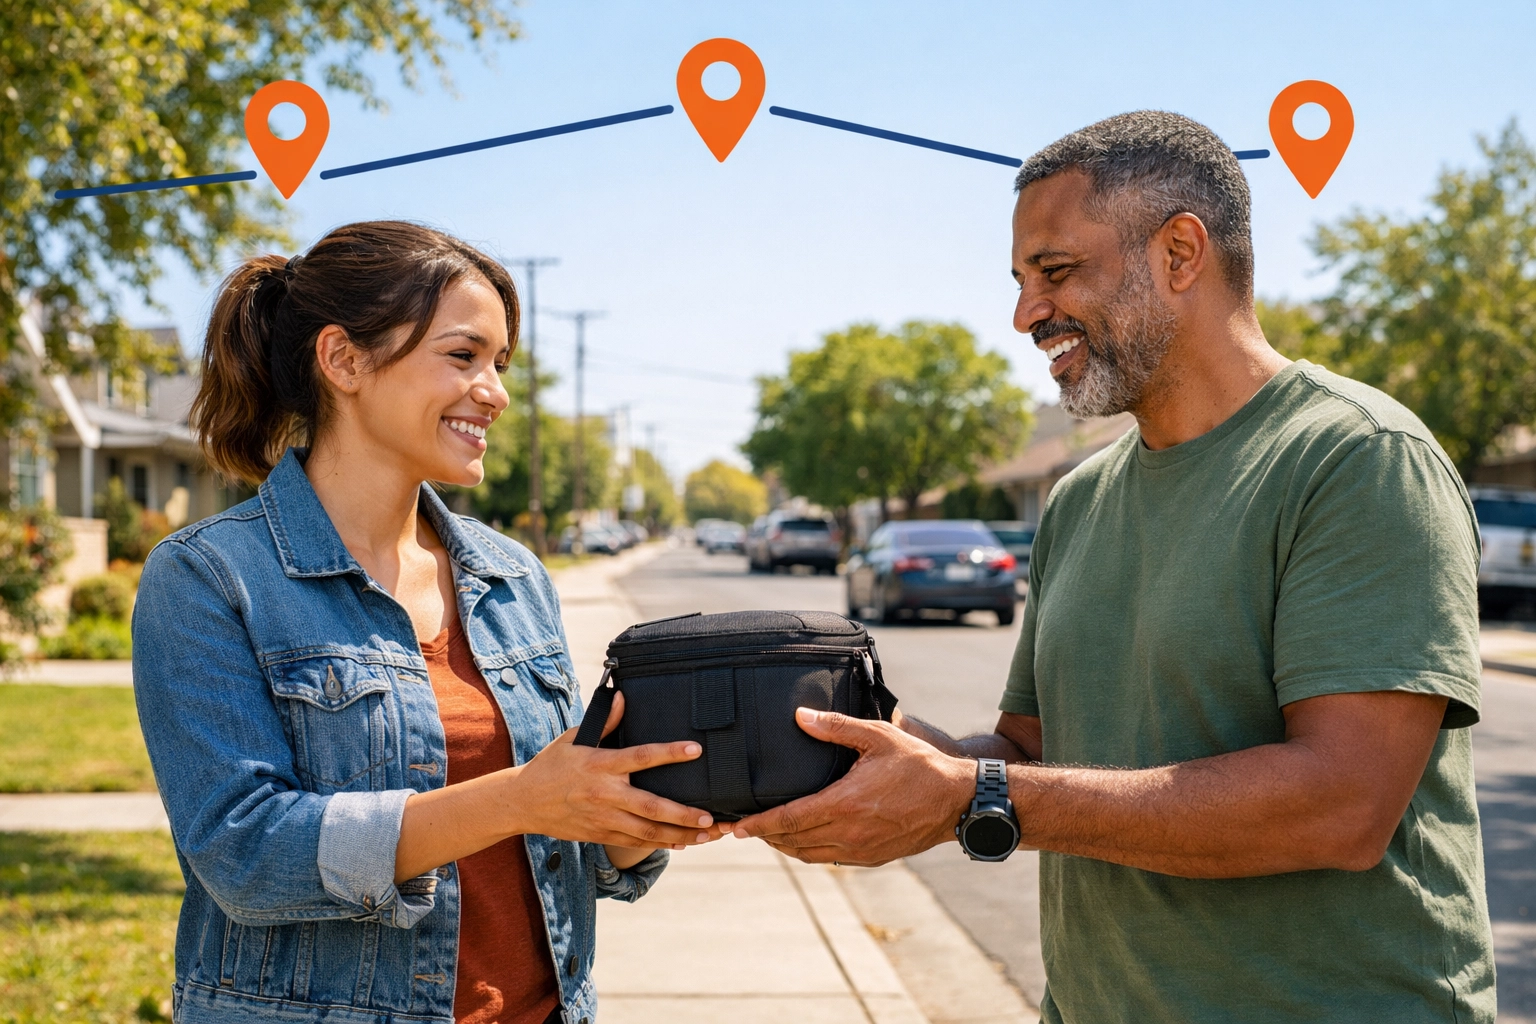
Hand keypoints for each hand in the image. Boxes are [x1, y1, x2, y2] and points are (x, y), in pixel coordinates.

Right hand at [510, 692, 715, 849]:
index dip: (670, 753)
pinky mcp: (600, 834)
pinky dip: (661, 844)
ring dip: (680, 834)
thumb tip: (622, 697)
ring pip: (647, 832)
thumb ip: (603, 722)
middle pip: (651, 807)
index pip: (641, 757)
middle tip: (712, 816)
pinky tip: (682, 842)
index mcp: (600, 764)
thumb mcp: (573, 738)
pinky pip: (635, 842)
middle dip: (684, 814)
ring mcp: (603, 818)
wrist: (522, 802)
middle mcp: (605, 793)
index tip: (695, 750)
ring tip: (707, 834)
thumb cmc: (551, 765)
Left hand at [730, 707, 974, 865]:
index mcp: (845, 804)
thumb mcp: (878, 736)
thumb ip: (837, 726)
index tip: (736, 827)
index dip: (759, 825)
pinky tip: (803, 839)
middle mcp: (849, 833)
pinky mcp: (872, 858)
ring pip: (809, 855)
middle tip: (741, 827)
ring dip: (785, 846)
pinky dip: (809, 851)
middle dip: (765, 836)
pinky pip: (830, 859)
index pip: (789, 819)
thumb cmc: (919, 765)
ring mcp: (861, 850)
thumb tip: (800, 716)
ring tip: (767, 833)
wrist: (957, 801)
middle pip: (793, 841)